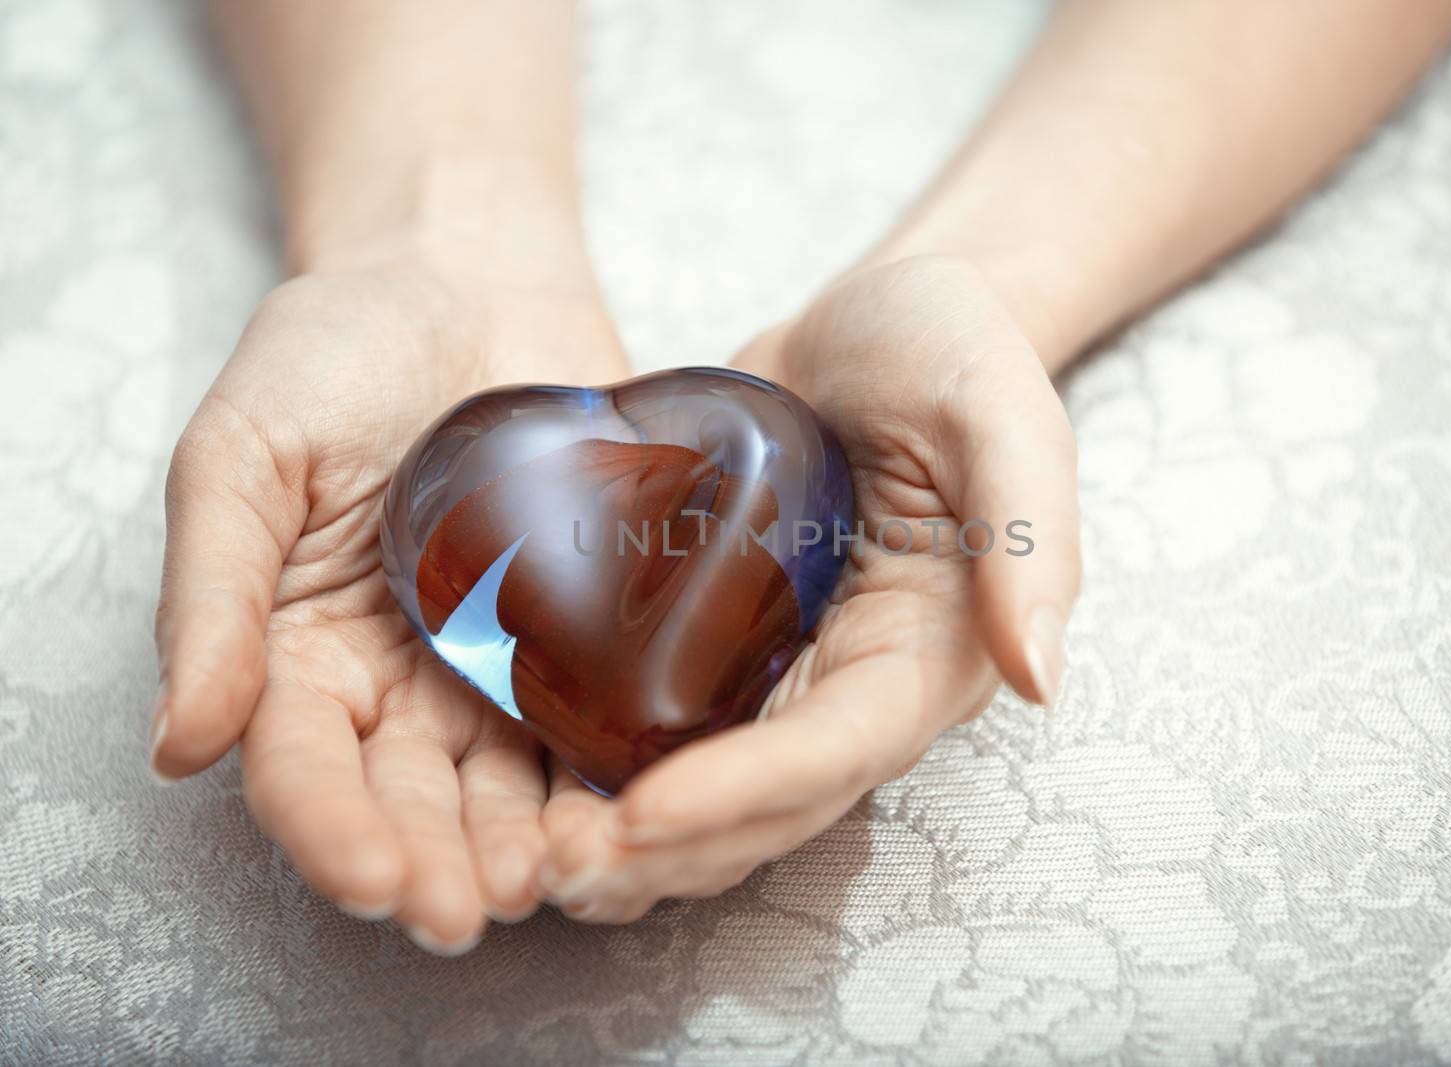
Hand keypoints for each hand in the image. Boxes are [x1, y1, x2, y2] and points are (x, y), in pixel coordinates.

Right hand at [151, 254, 628, 951]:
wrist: (465, 273)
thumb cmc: (335, 351)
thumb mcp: (242, 457)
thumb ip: (212, 598)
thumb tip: (181, 745)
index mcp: (303, 654)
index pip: (305, 768)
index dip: (332, 831)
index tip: (374, 879)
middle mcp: (404, 678)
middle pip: (416, 796)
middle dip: (442, 860)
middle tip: (472, 911)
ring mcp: (503, 659)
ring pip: (514, 777)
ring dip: (533, 839)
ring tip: (561, 880)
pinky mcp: (589, 627)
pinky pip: (602, 710)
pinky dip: (617, 763)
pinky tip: (643, 803)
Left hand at [535, 255, 1080, 921]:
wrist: (879, 320)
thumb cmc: (951, 349)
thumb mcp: (1002, 411)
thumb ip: (1031, 534)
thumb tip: (1041, 676)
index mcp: (932, 651)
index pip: (837, 752)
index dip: (745, 793)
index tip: (643, 814)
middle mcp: (861, 685)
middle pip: (769, 806)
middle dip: (670, 849)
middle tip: (555, 870)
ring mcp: (792, 674)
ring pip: (718, 794)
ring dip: (635, 844)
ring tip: (536, 864)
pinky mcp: (732, 647)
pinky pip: (677, 736)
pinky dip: (615, 779)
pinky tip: (541, 801)